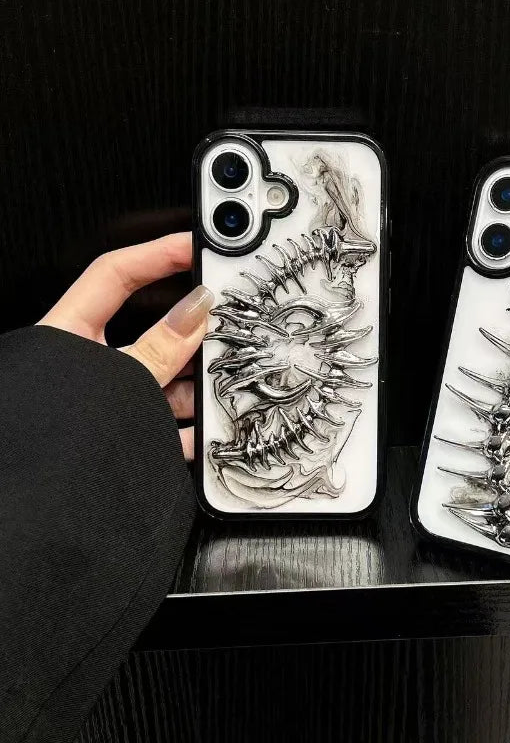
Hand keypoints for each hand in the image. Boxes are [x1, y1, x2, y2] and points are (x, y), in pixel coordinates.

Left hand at [38, 233, 212, 459]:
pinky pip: (164, 423)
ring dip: (193, 386)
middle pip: (151, 333)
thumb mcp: (119, 381)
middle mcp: (89, 365)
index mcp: (69, 335)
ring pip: (162, 381)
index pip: (115, 275)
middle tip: (225, 323)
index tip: (196, 245)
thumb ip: (160, 348)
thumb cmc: (52, 437)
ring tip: (221, 384)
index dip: (156, 254)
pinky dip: (190, 429)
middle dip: (190, 334)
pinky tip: (208, 432)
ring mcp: (109, 401)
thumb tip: (196, 310)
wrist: (42, 507)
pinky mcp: (125, 432)